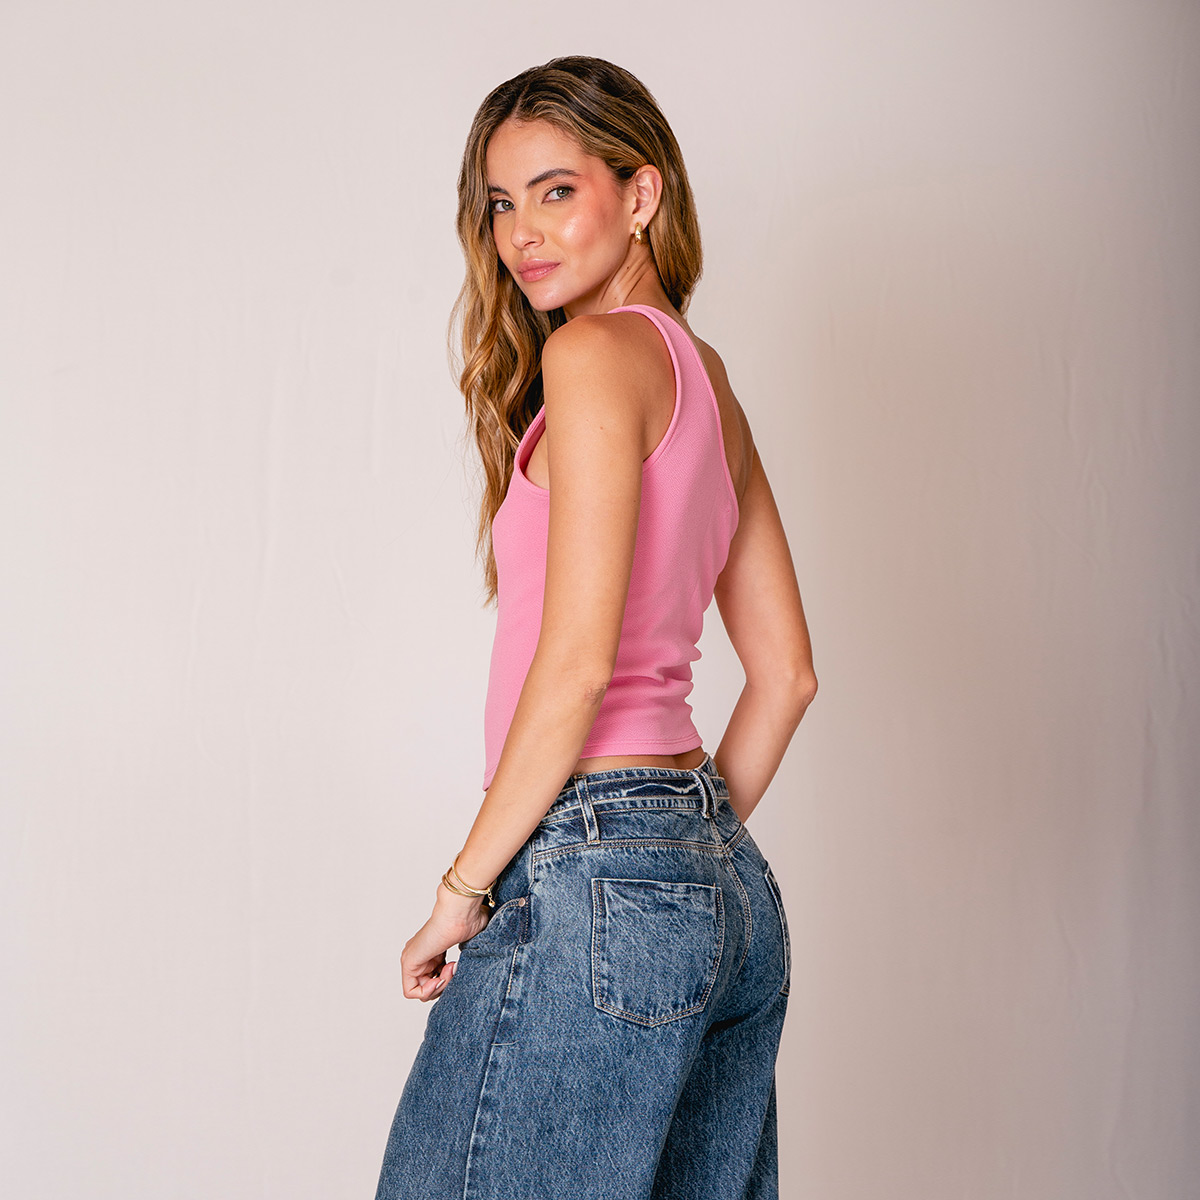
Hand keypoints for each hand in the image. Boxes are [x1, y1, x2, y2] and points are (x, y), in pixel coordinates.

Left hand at [400, 882, 492, 1001]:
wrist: (459, 913)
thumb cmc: (468, 921)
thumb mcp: (470, 945)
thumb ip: (467, 956)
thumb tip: (476, 962)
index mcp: (431, 951)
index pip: (435, 979)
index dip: (447, 981)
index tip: (456, 966)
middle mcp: (419, 955)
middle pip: (428, 988)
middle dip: (445, 984)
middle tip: (454, 967)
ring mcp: (411, 959)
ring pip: (421, 991)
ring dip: (440, 986)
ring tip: (450, 968)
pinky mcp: (408, 963)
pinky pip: (411, 991)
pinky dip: (428, 991)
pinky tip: (440, 978)